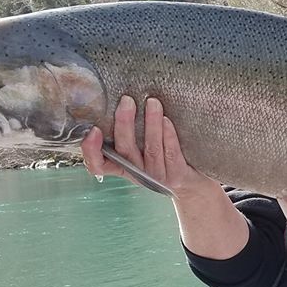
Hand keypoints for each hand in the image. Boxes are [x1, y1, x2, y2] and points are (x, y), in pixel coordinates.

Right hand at [80, 95, 216, 198]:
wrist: (193, 186)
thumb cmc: (164, 161)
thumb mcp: (142, 150)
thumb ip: (130, 133)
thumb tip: (121, 100)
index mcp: (123, 167)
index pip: (99, 164)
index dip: (92, 151)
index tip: (93, 130)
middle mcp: (138, 174)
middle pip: (125, 150)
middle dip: (124, 124)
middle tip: (127, 101)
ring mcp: (157, 178)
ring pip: (151, 149)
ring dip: (151, 124)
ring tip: (153, 102)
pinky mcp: (177, 177)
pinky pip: (171, 153)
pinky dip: (168, 135)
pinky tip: (167, 120)